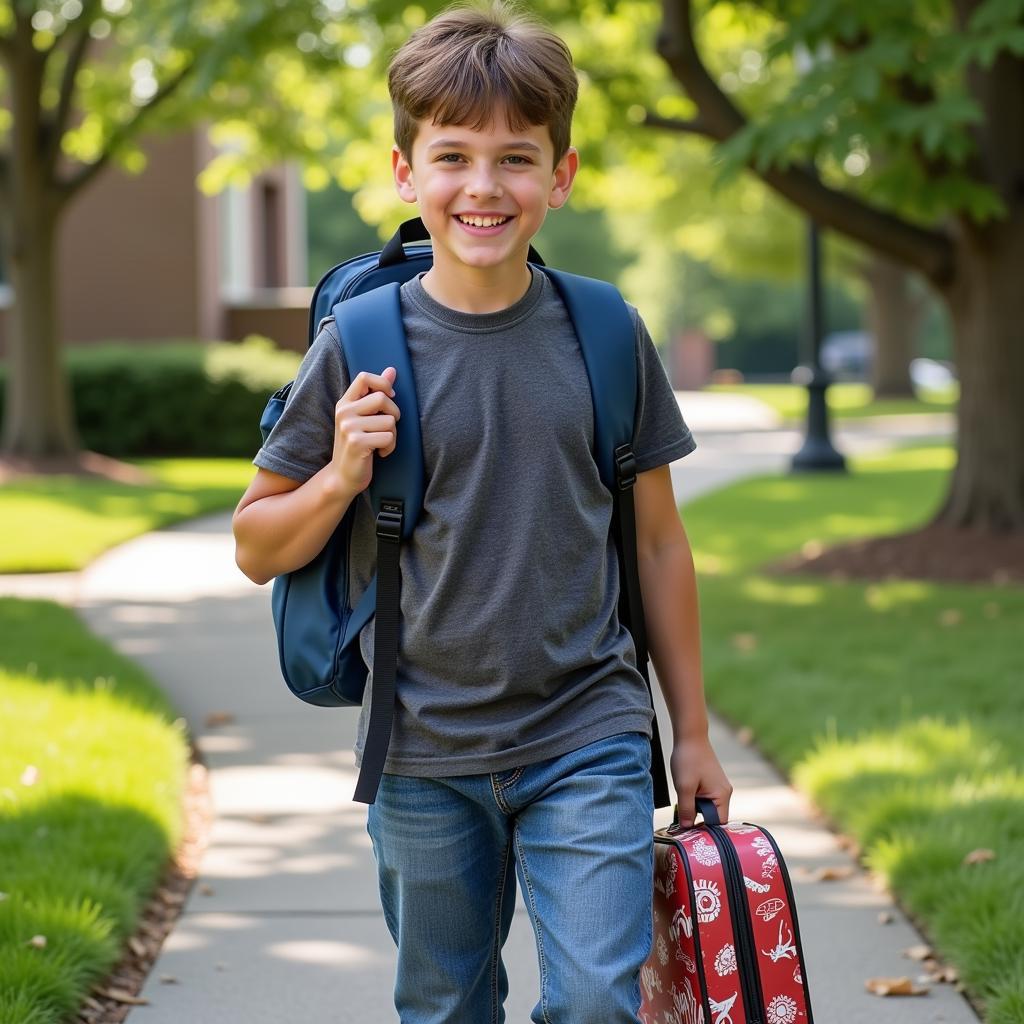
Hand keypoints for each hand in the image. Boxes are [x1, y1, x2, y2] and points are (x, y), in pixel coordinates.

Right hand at [332, 367, 400, 493]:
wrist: (343, 477)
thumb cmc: (358, 445)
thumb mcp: (363, 417)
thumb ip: (376, 393)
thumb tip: (392, 370)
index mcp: (345, 403)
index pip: (365, 377)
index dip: (383, 384)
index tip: (389, 398)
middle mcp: (344, 412)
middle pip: (382, 398)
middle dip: (394, 414)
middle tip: (387, 427)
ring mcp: (348, 427)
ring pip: (390, 421)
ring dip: (392, 435)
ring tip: (379, 443)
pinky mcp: (356, 442)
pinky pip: (389, 437)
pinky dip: (390, 447)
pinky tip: (379, 453)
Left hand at [670, 733, 732, 826]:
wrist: (690, 736)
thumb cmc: (688, 759)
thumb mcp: (684, 787)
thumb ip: (687, 809)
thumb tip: (687, 828)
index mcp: (722, 795)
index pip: (719, 824)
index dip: (706, 831)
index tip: (692, 835)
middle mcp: (724, 793)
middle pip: (714, 818)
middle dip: (699, 821)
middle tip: (684, 824)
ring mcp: (719, 787)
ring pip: (708, 808)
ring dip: (696, 810)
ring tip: (683, 807)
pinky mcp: (712, 783)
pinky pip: (705, 799)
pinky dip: (696, 802)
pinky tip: (685, 797)